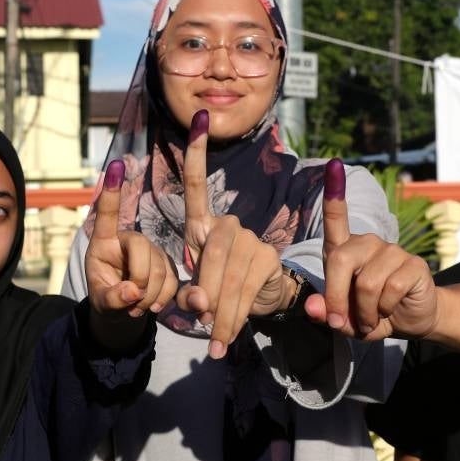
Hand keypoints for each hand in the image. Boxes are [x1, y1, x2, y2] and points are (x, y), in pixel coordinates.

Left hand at [85, 160, 178, 347]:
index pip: (107, 214)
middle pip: (141, 247)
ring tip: (137, 307)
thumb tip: (133, 292)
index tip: (115, 165)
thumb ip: (112, 298)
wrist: (125, 312)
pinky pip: (174, 279)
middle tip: (132, 301)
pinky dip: (164, 297)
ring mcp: (152, 252)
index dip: (111, 192)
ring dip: (151, 294)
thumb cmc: (107, 299)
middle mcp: (129, 241)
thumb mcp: (102, 303)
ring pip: (161, 267)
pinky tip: (152, 305)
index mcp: (105, 243)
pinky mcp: (170, 265)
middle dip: (139, 278)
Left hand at [175, 109, 292, 358]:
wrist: (260, 304)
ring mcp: (251, 241)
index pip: (198, 187)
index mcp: (203, 229)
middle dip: (206, 295)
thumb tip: (199, 302)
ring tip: (214, 342)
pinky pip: (247, 289)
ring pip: (230, 277)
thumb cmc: (220, 294)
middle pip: (213, 256)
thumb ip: (192, 297)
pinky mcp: (268, 259)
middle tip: (201, 327)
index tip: (199, 118)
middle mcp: (228, 228)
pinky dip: (236, 317)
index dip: (197, 155)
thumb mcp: (197, 295)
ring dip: (221, 314)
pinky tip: (230, 334)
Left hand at [304, 159, 437, 340]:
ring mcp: (392, 251)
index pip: (337, 220)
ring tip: (371, 318)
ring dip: (365, 311)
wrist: (410, 321)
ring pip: (367, 283)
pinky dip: (384, 310)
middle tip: (341, 322)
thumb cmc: (371, 315)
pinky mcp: (413, 264)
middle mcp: (367, 244)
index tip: (333, 166)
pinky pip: (390, 288)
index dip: (334, 195)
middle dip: (337, 298)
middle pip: (342, 260)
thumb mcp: (344, 320)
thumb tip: (314, 308)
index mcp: (346, 252)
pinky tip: (389, 310)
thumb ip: (326, 314)